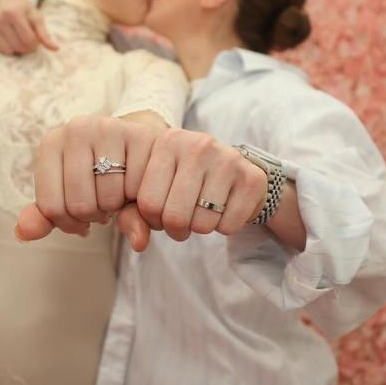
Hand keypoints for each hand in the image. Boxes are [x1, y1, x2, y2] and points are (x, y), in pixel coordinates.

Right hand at [0, 0, 57, 55]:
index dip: (35, 42)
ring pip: (10, 51)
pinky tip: (8, 37)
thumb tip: (56, 49)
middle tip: (27, 37)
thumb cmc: (23, 9)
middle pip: (20, 46)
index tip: (35, 37)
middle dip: (27, 46)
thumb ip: (45, 34)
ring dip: (17, 48)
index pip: (29, 39)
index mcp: (14, 12)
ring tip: (17, 37)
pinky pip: (0, 50)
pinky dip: (8, 47)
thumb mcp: (36, 17)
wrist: (4, 0)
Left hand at [15, 116, 162, 240]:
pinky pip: (137, 192)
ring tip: (117, 195)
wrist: (133, 145)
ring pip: (110, 200)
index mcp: (52, 142)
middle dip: (94, 216)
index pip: (51, 208)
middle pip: (81, 205)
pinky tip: (135, 189)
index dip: (68, 223)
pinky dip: (139, 202)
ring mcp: (110, 128)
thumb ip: (43, 218)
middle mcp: (78, 128)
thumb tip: (23, 233)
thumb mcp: (66, 194)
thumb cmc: (94, 175)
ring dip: (117, 210)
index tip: (79, 216)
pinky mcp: (141, 135)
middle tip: (102, 205)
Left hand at [133, 129, 266, 241]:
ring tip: (205, 210)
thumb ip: (133, 215)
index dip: (153, 220)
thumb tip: (139, 243)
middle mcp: (197, 144)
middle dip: (177, 229)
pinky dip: (225, 227)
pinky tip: (226, 208)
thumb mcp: (154, 189)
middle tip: (184, 218)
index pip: (148, 204)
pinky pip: (228, 227)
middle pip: (174, 216)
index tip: (162, 211)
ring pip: (202, 224)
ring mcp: (227, 159)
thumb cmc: (184, 183)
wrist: (233, 172)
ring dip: (201, 228)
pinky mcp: (252, 178)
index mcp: (167, 141)